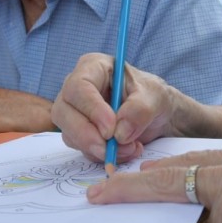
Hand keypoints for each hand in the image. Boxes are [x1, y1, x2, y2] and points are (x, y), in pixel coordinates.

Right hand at [51, 52, 179, 163]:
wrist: (157, 117)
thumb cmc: (153, 97)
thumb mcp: (155, 97)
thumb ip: (140, 110)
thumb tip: (120, 132)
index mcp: (93, 67)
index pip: (79, 87)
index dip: (91, 109)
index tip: (110, 130)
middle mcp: (77, 89)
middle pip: (64, 112)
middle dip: (87, 135)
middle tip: (110, 149)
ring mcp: (74, 112)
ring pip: (70, 134)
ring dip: (98, 148)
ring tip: (130, 147)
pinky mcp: (79, 133)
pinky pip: (81, 148)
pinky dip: (102, 155)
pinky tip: (124, 150)